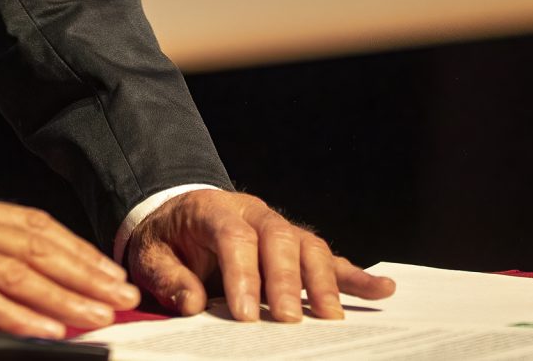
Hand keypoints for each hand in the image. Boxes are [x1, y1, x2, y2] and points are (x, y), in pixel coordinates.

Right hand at [0, 184, 140, 338]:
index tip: (104, 269)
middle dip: (83, 271)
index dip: (72, 247)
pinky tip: (45, 331)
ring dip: (63, 295)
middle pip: (34, 244)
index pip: (29, 224)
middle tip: (121, 293)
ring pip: (16, 270)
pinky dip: (17, 315)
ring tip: (98, 315)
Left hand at [126, 189, 395, 321]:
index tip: (243, 314)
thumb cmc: (167, 241)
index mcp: (213, 211)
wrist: (176, 218)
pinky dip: (356, 276)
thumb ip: (168, 278)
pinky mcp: (297, 247)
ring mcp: (279, 228)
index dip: (242, 274)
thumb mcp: (150, 256)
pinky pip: (331, 259)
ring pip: (308, 246)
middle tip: (287, 320)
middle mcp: (253, 213)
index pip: (234, 237)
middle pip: (278, 238)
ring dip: (322, 282)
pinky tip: (382, 289)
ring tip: (329, 318)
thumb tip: (193, 304)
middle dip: (285, 281)